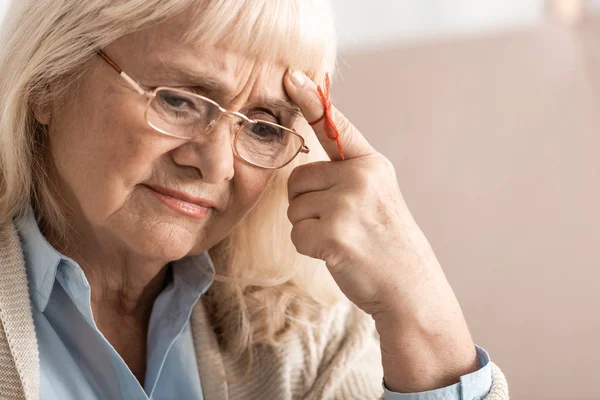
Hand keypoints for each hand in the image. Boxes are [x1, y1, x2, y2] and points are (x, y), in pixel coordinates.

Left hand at [283, 70, 479, 391]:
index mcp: (371, 164)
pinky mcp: (335, 233)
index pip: (336, 126)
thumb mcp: (376, 197)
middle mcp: (361, 177)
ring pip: (294, 208)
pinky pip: (297, 234)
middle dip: (308, 204)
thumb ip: (346, 176)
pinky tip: (338, 253)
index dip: (311, 100)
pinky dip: (310, 249)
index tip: (291, 76)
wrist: (410, 288)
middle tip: (341, 223)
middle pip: (298, 179)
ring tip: (343, 238)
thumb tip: (302, 171)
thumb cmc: (386, 243)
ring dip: (309, 228)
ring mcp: (348, 204)